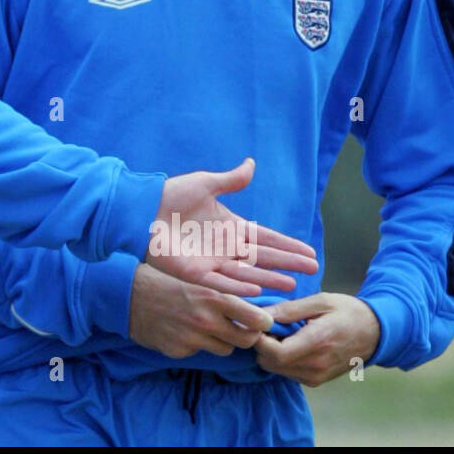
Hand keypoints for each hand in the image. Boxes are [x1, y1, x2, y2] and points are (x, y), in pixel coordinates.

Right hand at [128, 263, 273, 358]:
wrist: (126, 296)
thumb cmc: (163, 282)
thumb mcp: (196, 282)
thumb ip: (222, 297)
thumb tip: (251, 310)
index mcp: (214, 298)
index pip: (257, 319)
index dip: (262, 322)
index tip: (261, 321)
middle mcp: (206, 320)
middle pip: (247, 340)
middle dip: (246, 336)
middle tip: (239, 328)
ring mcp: (193, 339)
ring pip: (225, 349)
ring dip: (221, 342)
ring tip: (207, 328)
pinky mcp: (179, 352)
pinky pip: (199, 352)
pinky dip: (196, 345)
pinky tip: (183, 331)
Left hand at [148, 157, 317, 295]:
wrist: (140, 209)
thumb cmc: (170, 195)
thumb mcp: (205, 184)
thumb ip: (230, 180)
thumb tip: (251, 164)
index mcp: (229, 226)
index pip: (265, 237)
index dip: (287, 245)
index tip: (309, 252)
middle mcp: (224, 246)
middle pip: (262, 257)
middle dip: (287, 263)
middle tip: (313, 270)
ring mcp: (210, 261)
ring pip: (246, 272)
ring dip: (269, 279)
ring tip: (292, 284)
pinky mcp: (194, 273)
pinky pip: (220, 282)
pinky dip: (237, 286)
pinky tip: (257, 289)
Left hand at [254, 292, 379, 386]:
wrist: (375, 333)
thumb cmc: (347, 312)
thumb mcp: (320, 301)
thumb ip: (289, 309)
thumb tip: (261, 314)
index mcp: (317, 342)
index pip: (274, 352)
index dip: (258, 339)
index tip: (256, 322)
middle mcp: (316, 365)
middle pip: (269, 363)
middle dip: (261, 344)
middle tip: (267, 325)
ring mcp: (316, 377)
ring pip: (275, 369)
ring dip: (270, 352)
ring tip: (281, 332)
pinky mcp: (316, 382)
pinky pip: (286, 373)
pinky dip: (281, 360)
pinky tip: (291, 343)